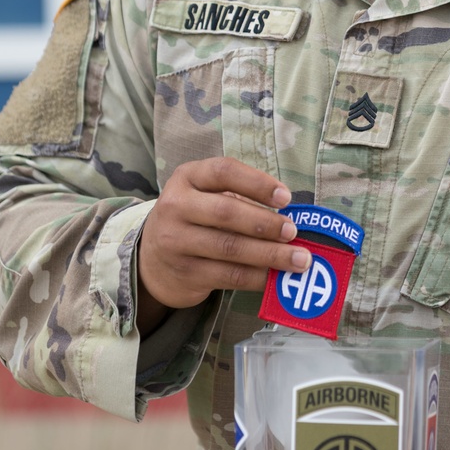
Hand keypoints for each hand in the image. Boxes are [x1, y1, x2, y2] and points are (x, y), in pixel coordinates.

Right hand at [137, 157, 306, 333]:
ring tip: (298, 260)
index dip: (258, 183)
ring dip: (270, 254)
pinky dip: (257, 276)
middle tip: (293, 232)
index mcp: (187, 178)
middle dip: (266, 223)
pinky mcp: (185, 273)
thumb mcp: (205, 196)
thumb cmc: (195, 219)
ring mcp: (176, 242)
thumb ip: (240, 199)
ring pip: (230, 248)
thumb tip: (288, 218)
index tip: (286, 197)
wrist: (151, 261)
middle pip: (226, 212)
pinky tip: (276, 276)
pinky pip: (229, 276)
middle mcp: (176, 207)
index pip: (224, 172)